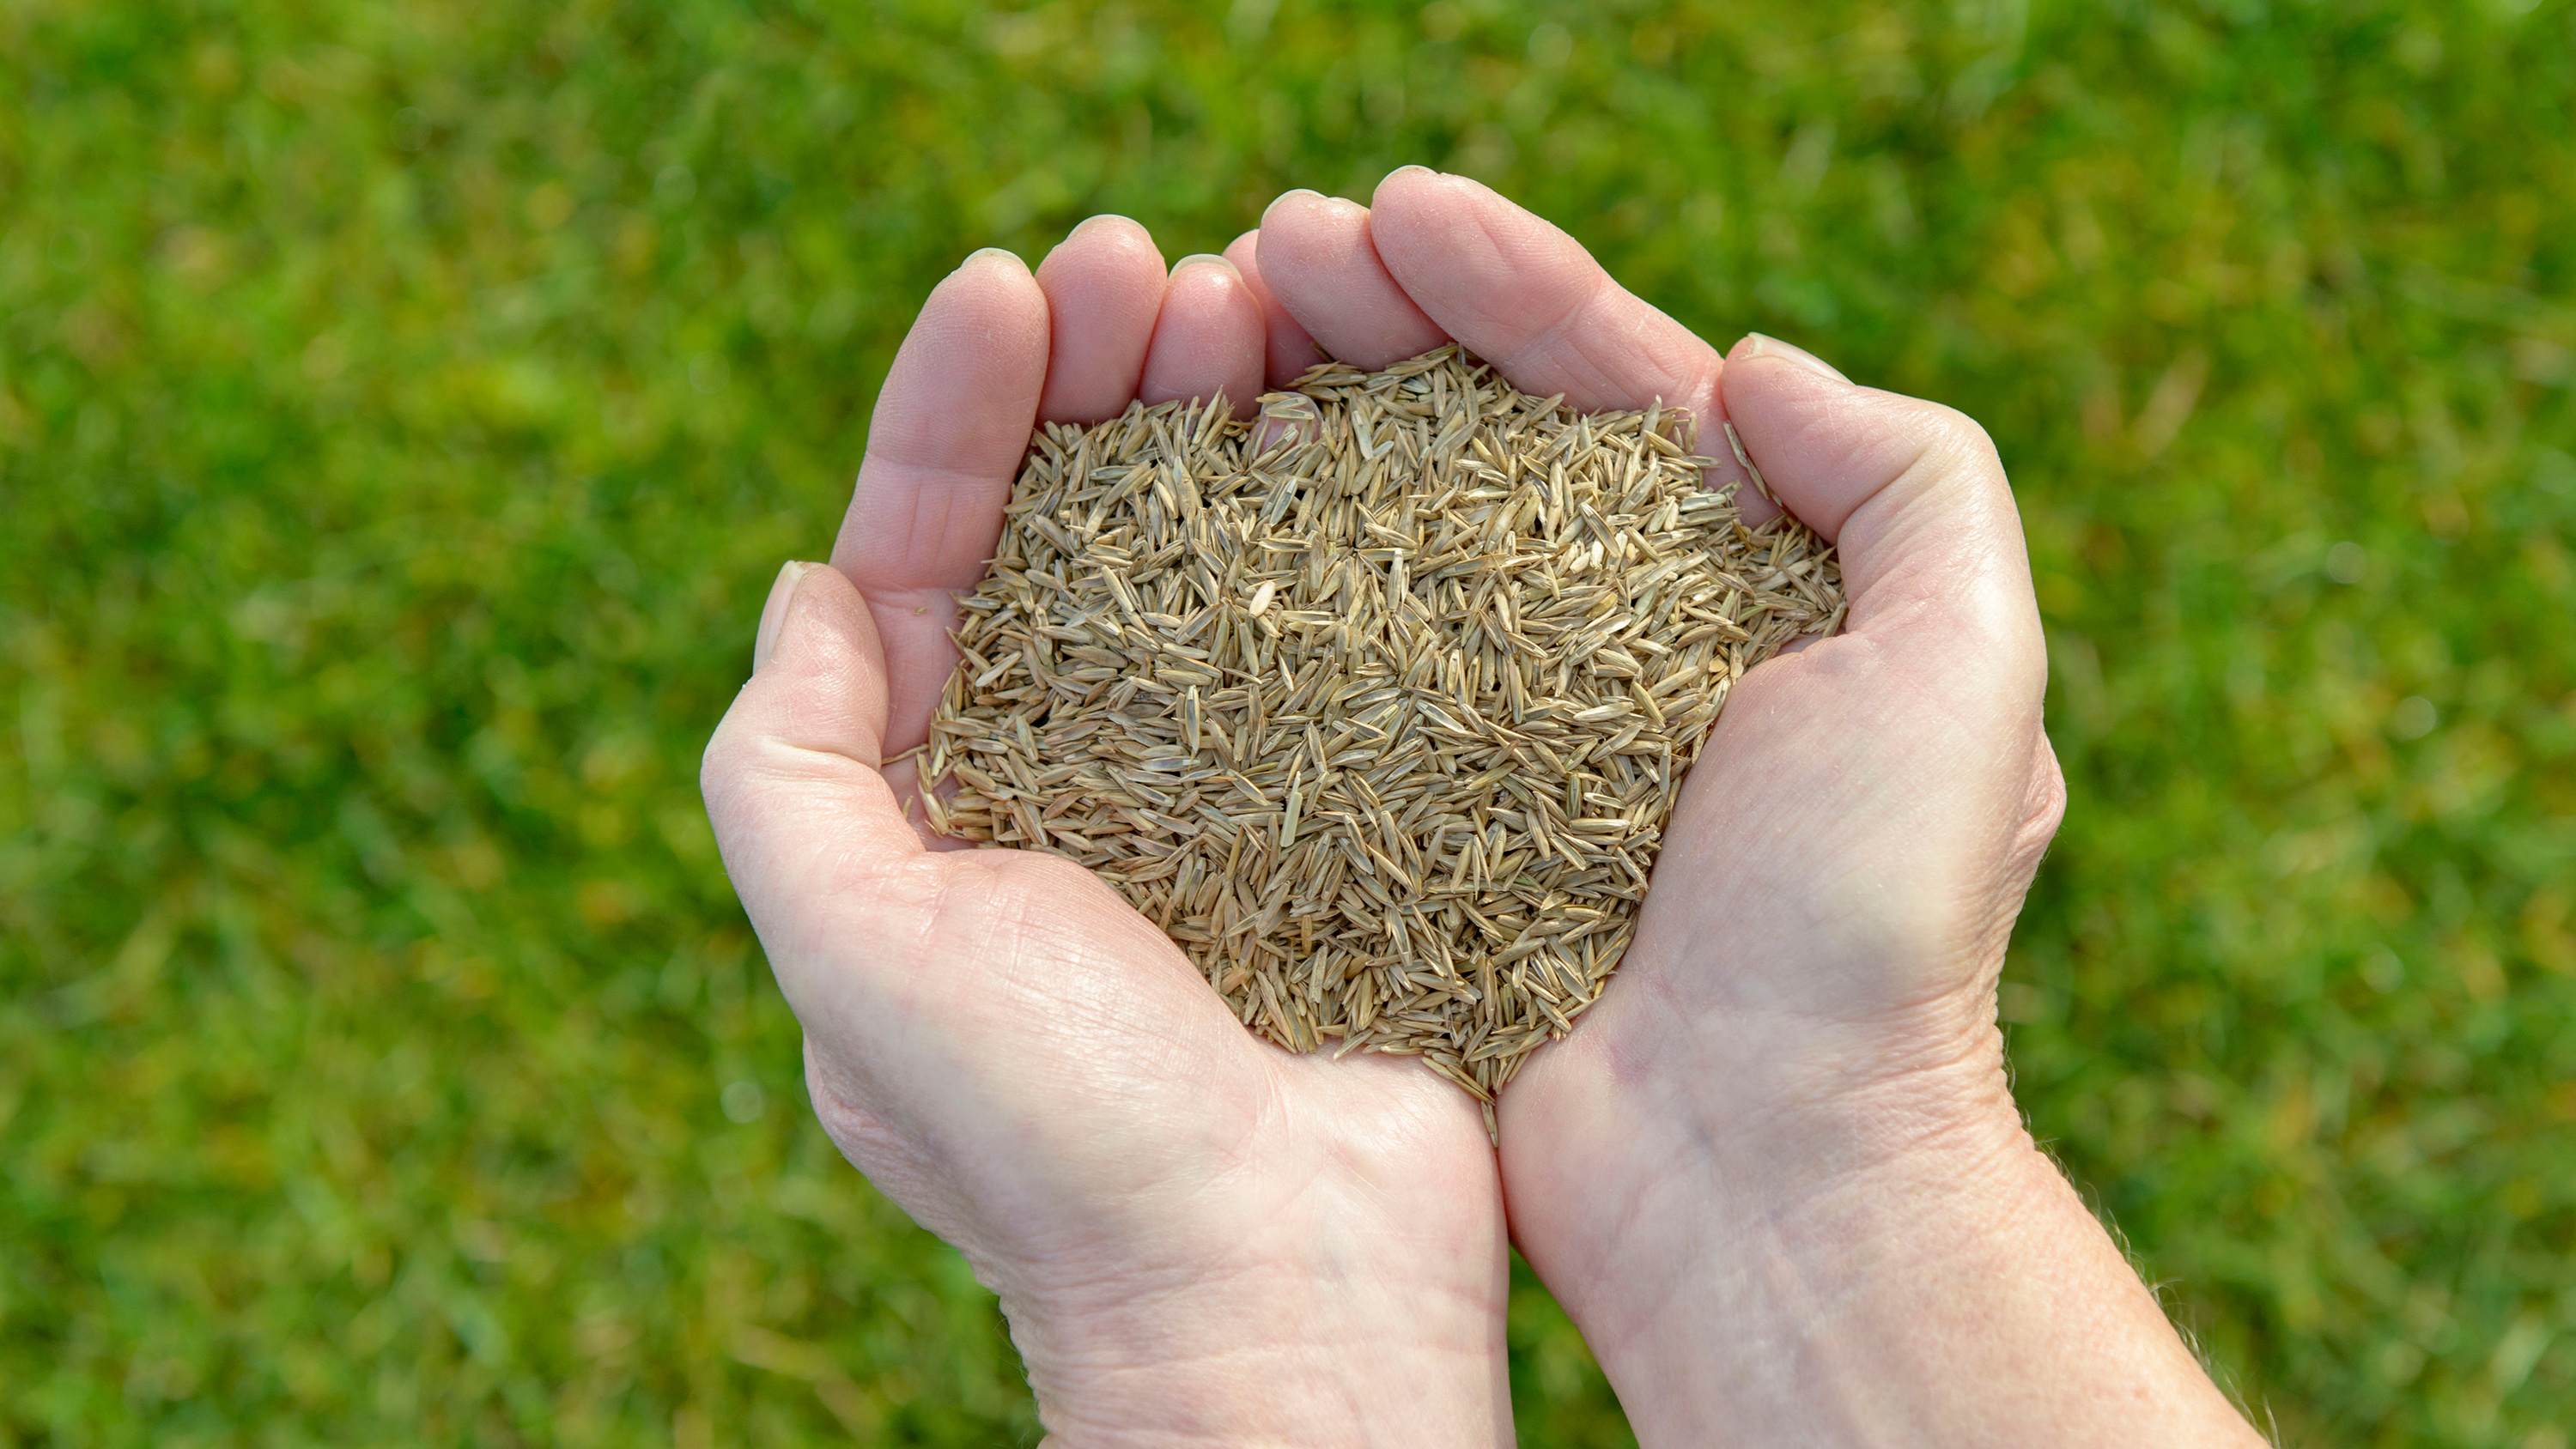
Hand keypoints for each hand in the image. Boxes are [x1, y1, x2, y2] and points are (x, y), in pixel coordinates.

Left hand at [701, 220, 1510, 1445]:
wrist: (1282, 1299)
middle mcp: (1063, 790)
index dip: (952, 415)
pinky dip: (1329, 526)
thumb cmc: (1059, 1150)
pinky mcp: (1341, 817)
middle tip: (1153, 265)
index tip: (1016, 288)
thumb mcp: (856, 964)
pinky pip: (1327, 639)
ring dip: (1212, 425)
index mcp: (929, 811)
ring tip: (1254, 305)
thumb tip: (808, 589)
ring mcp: (1211, 799)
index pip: (920, 561)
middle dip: (1089, 388)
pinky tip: (1353, 433)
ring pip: (1198, 564)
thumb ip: (788, 778)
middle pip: (1064, 535)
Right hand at [1253, 170, 2264, 1445]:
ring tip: (1196, 337)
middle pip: (1472, 437)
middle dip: (1373, 323)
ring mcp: (1494, 738)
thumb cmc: (1871, 929)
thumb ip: (1907, 479)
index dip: (1505, 283)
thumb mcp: (1961, 669)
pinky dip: (1251, 584)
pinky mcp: (1405, 831)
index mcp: (1739, 587)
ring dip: (1292, 422)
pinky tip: (1183, 510)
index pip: (1611, 386)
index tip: (1389, 211)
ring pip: (1378, 538)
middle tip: (1258, 252)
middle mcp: (1607, 647)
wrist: (1762, 1172)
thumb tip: (1746, 369)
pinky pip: (1314, 682)